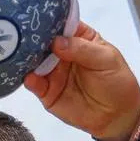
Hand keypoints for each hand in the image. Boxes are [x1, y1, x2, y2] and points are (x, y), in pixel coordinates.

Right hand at [22, 21, 139, 140]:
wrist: (115, 116)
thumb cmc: (116, 82)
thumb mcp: (105, 60)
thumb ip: (82, 50)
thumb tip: (57, 42)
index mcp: (80, 40)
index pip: (62, 26)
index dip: (52, 24)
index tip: (42, 24)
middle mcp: (63, 54)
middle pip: (44, 43)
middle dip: (35, 41)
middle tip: (26, 40)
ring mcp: (53, 73)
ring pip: (35, 63)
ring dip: (28, 60)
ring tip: (23, 57)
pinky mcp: (46, 92)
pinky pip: (34, 84)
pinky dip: (30, 80)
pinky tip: (30, 77)